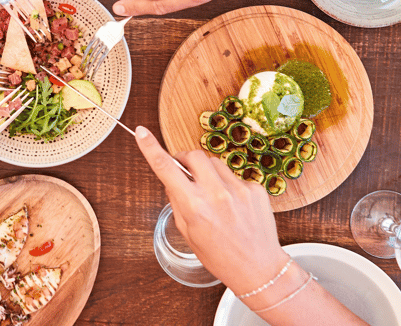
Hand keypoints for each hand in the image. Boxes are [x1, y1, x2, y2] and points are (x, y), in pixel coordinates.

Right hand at [133, 126, 288, 295]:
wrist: (258, 268)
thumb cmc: (220, 256)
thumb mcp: (188, 232)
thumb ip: (178, 202)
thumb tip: (172, 179)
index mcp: (194, 207)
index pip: (166, 168)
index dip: (150, 147)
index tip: (142, 132)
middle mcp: (216, 194)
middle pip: (193, 155)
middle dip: (185, 160)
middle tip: (185, 173)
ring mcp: (238, 189)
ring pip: (214, 163)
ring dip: (208, 173)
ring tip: (213, 196)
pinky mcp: (255, 189)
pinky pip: (234, 176)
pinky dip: (228, 185)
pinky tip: (233, 205)